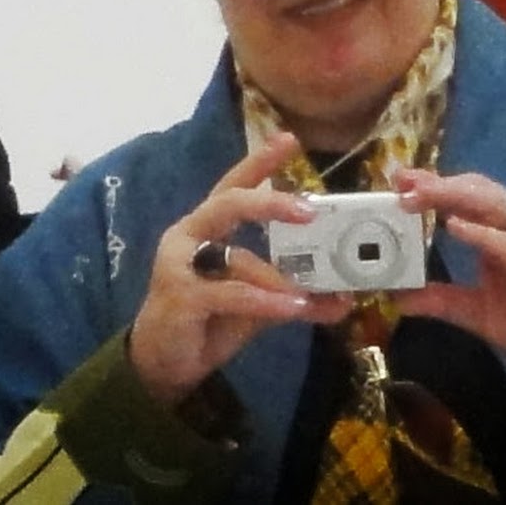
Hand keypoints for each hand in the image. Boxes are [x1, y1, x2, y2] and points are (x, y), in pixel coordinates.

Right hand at [129, 132, 351, 406]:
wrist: (162, 365)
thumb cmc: (209, 321)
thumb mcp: (257, 304)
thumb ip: (293, 293)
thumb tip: (344, 297)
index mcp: (207, 227)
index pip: (234, 185)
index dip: (259, 162)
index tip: (288, 139)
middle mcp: (189, 236)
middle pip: (229, 203)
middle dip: (269, 202)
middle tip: (308, 210)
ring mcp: (179, 265)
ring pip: (236, 257)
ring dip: (277, 277)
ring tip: (308, 295)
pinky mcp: (180, 297)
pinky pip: (232, 293)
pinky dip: (266, 301)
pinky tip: (293, 308)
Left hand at [393, 169, 505, 386]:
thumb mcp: (474, 312)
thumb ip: (439, 300)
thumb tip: (396, 298)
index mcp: (497, 232)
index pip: (462, 199)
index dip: (432, 185)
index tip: (399, 180)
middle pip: (475, 191)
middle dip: (438, 183)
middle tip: (403, 180)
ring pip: (492, 205)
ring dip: (454, 196)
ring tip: (421, 193)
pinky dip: (482, 232)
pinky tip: (455, 226)